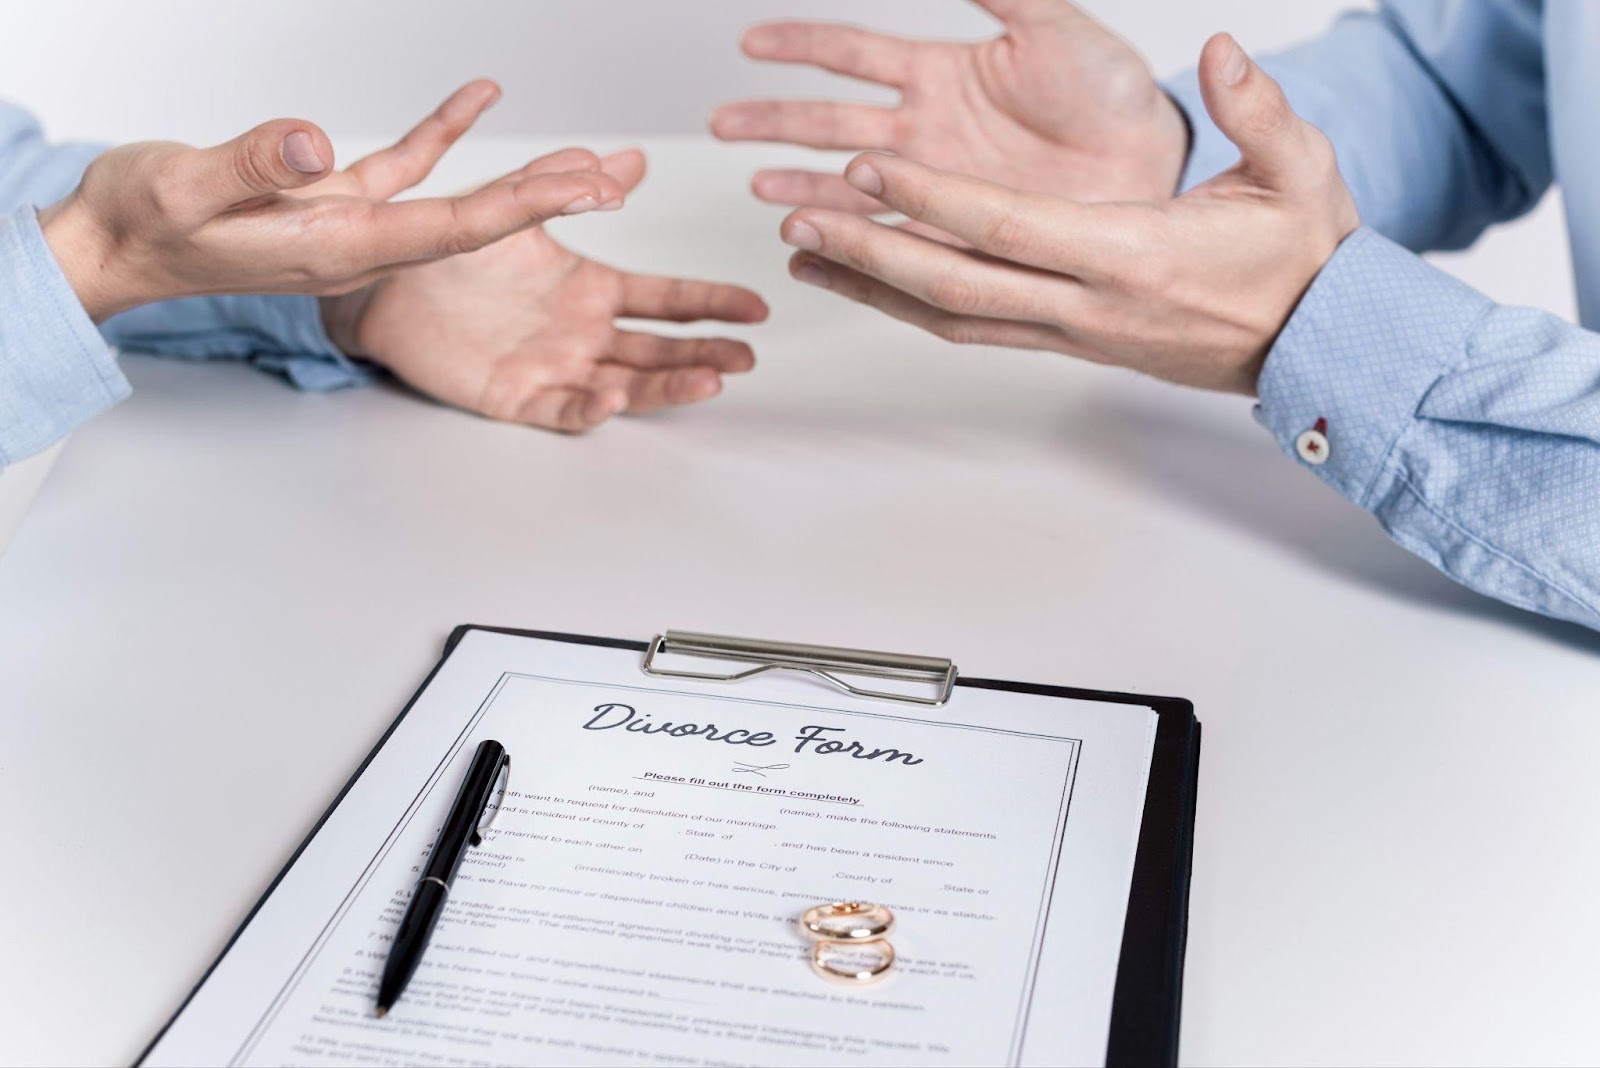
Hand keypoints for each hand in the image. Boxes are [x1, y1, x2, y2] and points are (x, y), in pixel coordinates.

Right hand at [39, 80, 623, 320]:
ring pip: (451, 198)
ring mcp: (349, 224)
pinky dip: (443, 131)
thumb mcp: (179, 187)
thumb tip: (314, 145)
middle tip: (613, 183)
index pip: (451, 230)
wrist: (111, 244)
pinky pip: (403, 165)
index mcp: (337, 249)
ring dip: (514, 178)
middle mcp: (358, 244)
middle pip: (472, 224)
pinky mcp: (329, 198)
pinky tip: (480, 98)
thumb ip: (245, 166)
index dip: (522, 209)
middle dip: (544, 204)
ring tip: (580, 159)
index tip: (582, 195)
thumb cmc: (139, 224)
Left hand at [320, 150, 769, 432]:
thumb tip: (631, 159)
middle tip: (746, 358)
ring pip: (626, 384)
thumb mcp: (519, 208)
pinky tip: (616, 398)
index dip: (711, 304)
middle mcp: (581, 334)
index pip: (666, 301)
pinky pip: (563, 410)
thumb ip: (575, 185)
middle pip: (659, 350)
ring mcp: (555, 367)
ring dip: (668, 385)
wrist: (381, 287)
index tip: (753, 308)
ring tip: (709, 382)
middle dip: (707, 355)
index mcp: (589, 291)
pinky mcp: (518, 396)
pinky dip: (591, 408)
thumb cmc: (448, 253)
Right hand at [711, 0, 1187, 213]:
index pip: (854, 54)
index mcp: (942, 74)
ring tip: (757, 187)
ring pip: (845, 182)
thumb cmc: (1115, 92)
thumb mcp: (1054, 24)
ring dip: (800, 182)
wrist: (1152, 163)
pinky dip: (846, 238)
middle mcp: (925, 131)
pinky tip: (810, 237)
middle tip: (722, 122)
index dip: (802, 45)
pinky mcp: (951, 231)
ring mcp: (933, 184)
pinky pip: (885, 236)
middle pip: (830, 121)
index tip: (753, 43)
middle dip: (774, 119)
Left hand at [778, 35, 1359, 394]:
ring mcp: (1073, 334)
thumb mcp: (1301, 170)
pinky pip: (976, 327)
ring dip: (874, 287)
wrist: (1316, 344)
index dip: (929, 200)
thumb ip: (1258, 107)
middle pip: (954, 284)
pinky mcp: (1069, 343)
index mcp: (1132, 255)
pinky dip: (914, 305)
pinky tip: (873, 283)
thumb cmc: (1304, 257)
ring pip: (952, 316)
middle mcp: (1088, 305)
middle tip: (797, 220)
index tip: (866, 170)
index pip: (1006, 226)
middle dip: (868, 252)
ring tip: (806, 255)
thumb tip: (1219, 49)